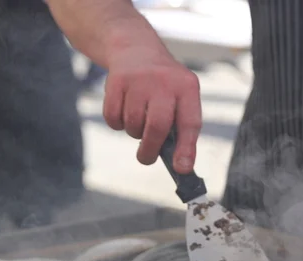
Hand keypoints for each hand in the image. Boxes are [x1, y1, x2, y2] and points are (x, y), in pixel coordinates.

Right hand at [103, 45, 201, 172]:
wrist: (136, 49)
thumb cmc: (163, 87)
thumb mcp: (181, 99)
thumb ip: (182, 130)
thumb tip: (181, 166)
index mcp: (187, 87)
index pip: (189, 122)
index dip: (186, 148)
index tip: (181, 169)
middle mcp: (164, 81)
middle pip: (157, 127)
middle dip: (150, 150)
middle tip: (146, 157)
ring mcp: (139, 79)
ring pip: (133, 124)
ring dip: (134, 132)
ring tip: (138, 120)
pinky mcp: (116, 80)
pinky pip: (113, 118)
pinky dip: (116, 124)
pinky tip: (123, 111)